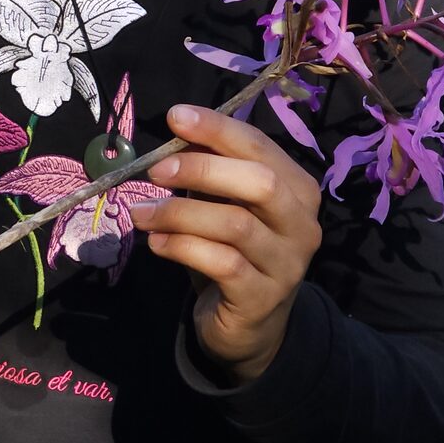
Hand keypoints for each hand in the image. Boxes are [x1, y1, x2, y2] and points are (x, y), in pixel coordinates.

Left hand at [130, 103, 322, 384]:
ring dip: (179, 212)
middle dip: (202, 169)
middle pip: (259, 182)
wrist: (249, 325)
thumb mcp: (225, 205)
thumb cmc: (234, 251)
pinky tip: (156, 244)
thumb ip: (211, 170)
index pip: (261, 146)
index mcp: (297, 189)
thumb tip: (178, 133)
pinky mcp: (262, 297)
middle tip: (155, 170)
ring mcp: (287, 263)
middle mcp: (302, 224)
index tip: (175, 118)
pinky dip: (182, 247)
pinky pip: (222, 263)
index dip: (218, 129)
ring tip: (141, 213)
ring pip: (235, 224)